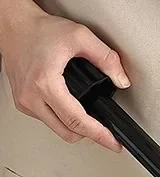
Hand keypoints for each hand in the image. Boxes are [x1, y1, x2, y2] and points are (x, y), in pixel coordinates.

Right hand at [0, 7, 129, 150]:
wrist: (13, 25)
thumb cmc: (39, 29)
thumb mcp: (80, 36)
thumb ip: (106, 58)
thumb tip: (121, 80)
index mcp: (45, 83)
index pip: (77, 121)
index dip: (100, 135)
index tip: (114, 144)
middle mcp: (31, 96)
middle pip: (68, 132)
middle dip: (91, 135)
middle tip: (107, 134)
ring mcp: (24, 101)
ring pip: (58, 130)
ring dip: (76, 129)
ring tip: (91, 123)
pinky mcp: (22, 102)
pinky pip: (48, 121)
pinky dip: (62, 121)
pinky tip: (72, 112)